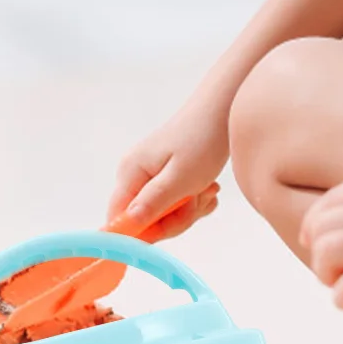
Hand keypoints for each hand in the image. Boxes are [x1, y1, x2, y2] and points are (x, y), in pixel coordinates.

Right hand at [108, 99, 229, 242]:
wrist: (224, 110)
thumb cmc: (203, 140)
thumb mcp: (180, 178)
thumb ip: (153, 203)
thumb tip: (128, 224)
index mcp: (130, 172)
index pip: (118, 217)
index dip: (139, 233)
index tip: (169, 229)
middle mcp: (135, 175)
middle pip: (145, 219)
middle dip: (176, 218)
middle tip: (198, 200)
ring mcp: (151, 176)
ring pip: (164, 214)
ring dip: (190, 209)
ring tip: (208, 189)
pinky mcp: (167, 177)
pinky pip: (176, 204)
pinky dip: (195, 202)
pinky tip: (209, 189)